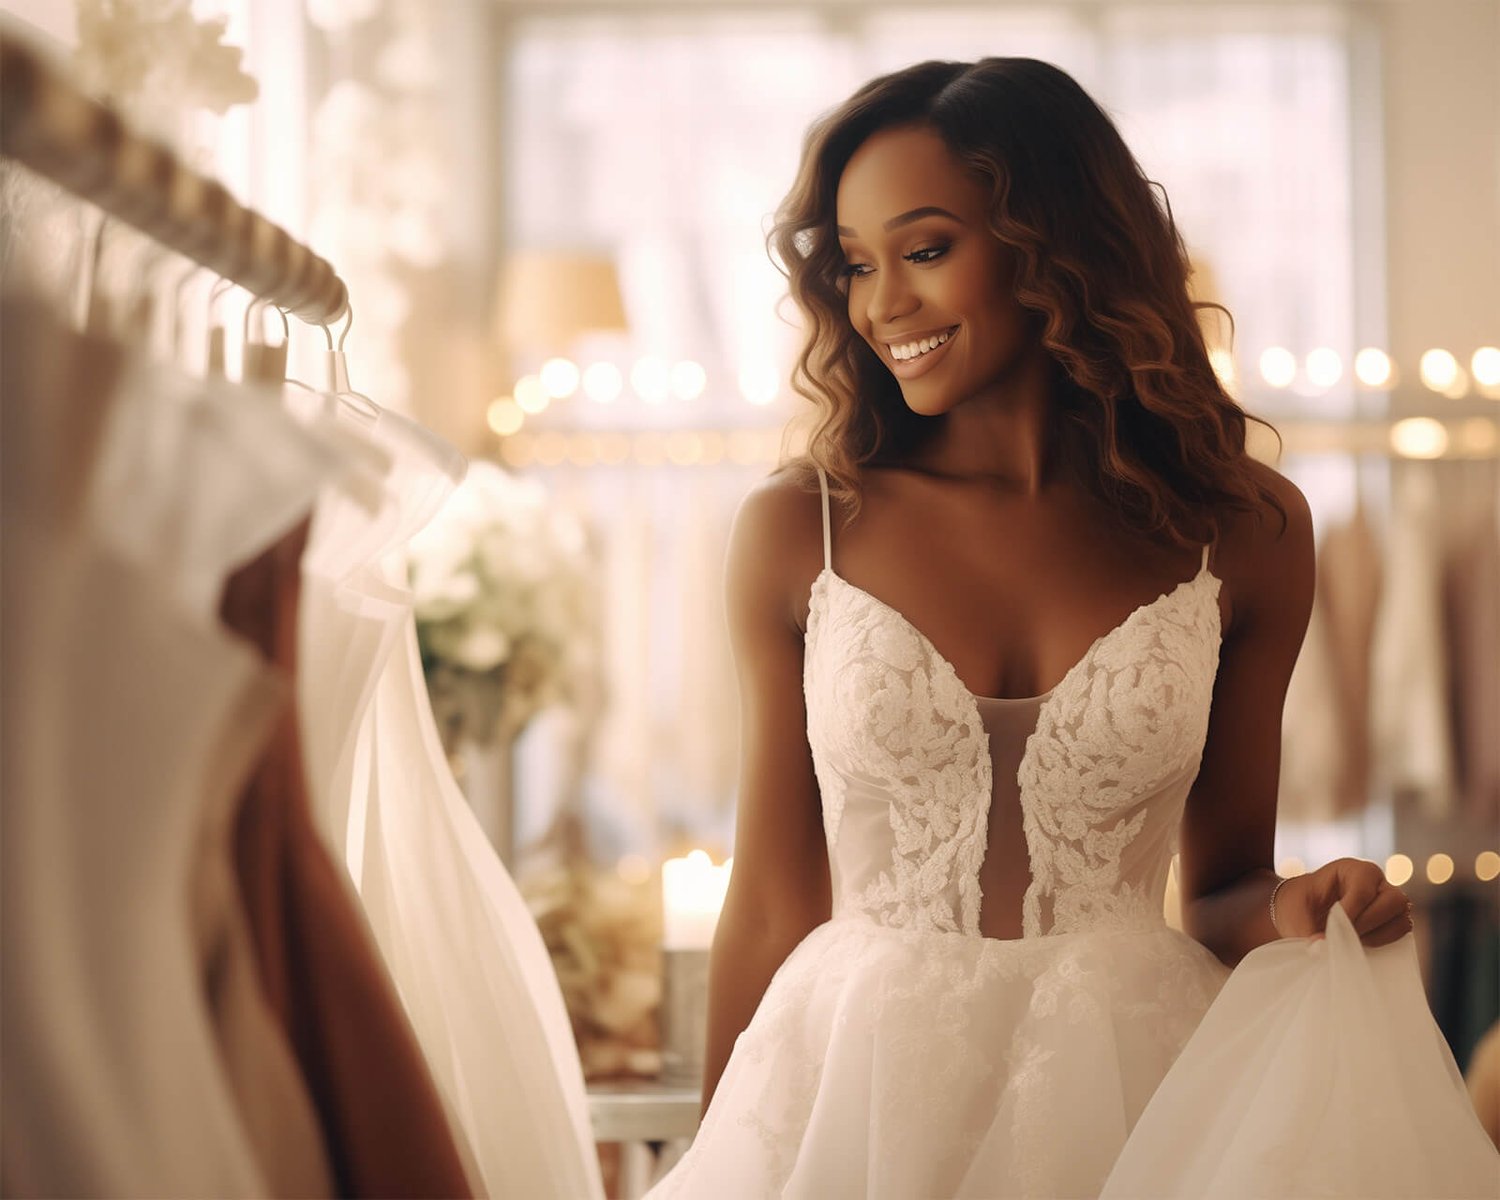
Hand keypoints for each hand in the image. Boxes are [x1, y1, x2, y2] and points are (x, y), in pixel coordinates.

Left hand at [1276, 858, 1413, 946]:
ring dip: (1378, 936)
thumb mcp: (1294, 911)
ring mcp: (1389, 903)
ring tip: (1351, 944)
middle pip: (1393, 901)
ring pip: (1402, 919)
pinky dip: (1385, 943)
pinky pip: (1402, 934)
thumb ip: (1305, 928)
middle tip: (1344, 939)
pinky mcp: (1393, 923)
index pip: (1363, 891)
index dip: (1351, 914)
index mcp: (1354, 870)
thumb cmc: (1301, 904)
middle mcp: (1377, 883)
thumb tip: (1321, 947)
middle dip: (1368, 924)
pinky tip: (1361, 948)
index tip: (1332, 932)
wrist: (1304, 913)